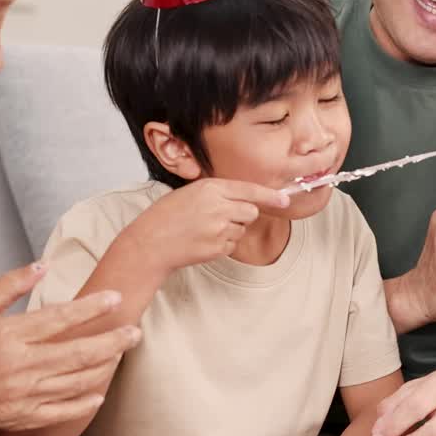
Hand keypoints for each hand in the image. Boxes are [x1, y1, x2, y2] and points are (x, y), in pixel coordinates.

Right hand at [0, 262, 140, 431]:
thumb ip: (9, 287)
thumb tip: (41, 265)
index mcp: (10, 336)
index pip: (61, 318)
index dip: (93, 307)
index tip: (115, 297)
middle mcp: (22, 365)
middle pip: (80, 352)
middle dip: (113, 341)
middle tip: (135, 331)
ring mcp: (24, 393)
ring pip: (78, 380)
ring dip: (105, 367)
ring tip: (122, 353)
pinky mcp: (22, 417)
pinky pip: (62, 411)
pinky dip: (84, 403)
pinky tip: (99, 393)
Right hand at [124, 178, 289, 272]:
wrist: (149, 243)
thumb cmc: (167, 216)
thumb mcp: (191, 193)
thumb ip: (219, 193)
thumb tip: (247, 199)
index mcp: (210, 188)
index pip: (250, 190)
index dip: (270, 196)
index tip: (285, 200)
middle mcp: (218, 206)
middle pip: (251, 212)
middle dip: (243, 216)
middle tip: (221, 218)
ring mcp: (219, 228)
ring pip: (242, 229)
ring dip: (230, 231)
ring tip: (204, 230)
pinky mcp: (217, 248)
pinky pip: (232, 245)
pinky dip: (222, 245)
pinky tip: (202, 242)